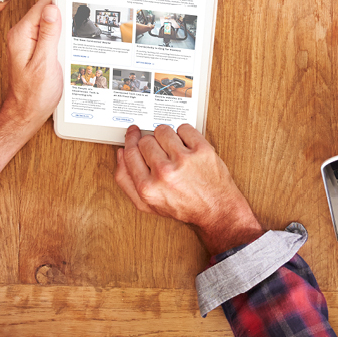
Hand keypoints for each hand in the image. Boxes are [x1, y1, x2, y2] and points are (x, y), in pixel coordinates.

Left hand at [0, 0, 62, 126]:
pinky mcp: (34, 48)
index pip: (43, 6)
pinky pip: (49, 35)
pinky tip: (64, 51)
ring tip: (68, 46)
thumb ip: (49, 34)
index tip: (73, 12)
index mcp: (21, 34)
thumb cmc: (34, 94)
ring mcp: (27, 41)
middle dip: (62, 19)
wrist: (27, 112)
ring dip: (62, 31)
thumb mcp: (45, 63)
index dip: (61, 6)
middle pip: (46, 12)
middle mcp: (21, 35)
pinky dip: (59, 40)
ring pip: (49, 24)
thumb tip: (52, 8)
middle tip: (71, 36)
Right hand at [114, 124, 262, 254]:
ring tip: (173, 148)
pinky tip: (186, 146)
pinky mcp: (202, 150)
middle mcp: (165, 173)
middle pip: (145, 140)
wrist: (216, 209)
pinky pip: (184, 128)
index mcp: (148, 187)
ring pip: (163, 130)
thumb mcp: (147, 204)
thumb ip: (126, 180)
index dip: (130, 140)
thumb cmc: (183, 207)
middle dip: (150, 143)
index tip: (133, 133)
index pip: (130, 152)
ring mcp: (184, 160)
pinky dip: (184, 134)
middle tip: (160, 151)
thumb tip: (122, 153)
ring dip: (166, 136)